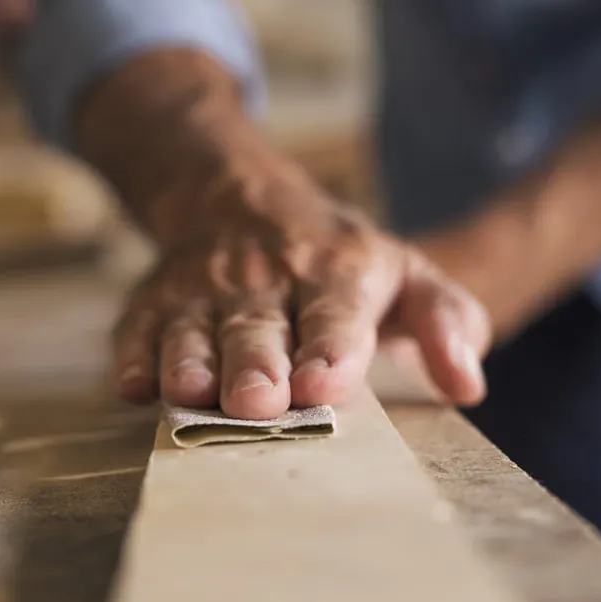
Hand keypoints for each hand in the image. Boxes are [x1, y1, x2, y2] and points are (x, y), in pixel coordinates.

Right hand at [111, 158, 491, 418]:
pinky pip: (139, 326)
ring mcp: (204, 288)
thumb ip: (446, 322)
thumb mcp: (405, 275)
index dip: (331, 348)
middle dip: (256, 365)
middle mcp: (266, 278)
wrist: (241, 198)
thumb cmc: (337, 259)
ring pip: (193, 328)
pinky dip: (133, 354)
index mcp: (336, 272)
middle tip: (258, 403)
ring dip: (189, 360)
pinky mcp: (157, 299)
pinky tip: (131, 384)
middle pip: (259, 328)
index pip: (335, 313)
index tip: (325, 385)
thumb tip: (468, 385)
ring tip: (189, 393)